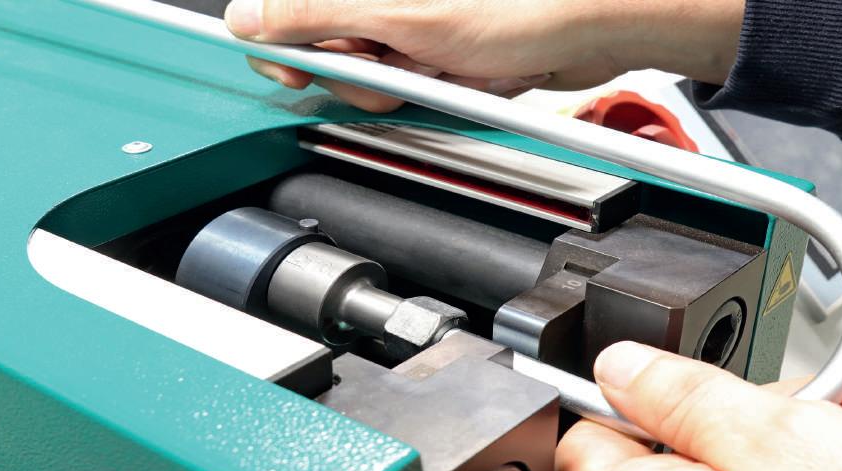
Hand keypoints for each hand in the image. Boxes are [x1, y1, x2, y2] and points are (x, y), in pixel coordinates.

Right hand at [225, 0, 744, 111]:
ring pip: (373, 76)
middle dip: (358, 74)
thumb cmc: (519, 5)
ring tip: (441, 72)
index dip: (284, 46)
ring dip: (401, 87)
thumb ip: (315, 15)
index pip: (289, 9)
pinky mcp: (444, 49)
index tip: (294, 73)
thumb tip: (246, 15)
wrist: (594, 25)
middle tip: (394, 73)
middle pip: (329, 48)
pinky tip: (461, 78)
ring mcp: (417, 20)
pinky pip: (414, 84)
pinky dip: (433, 92)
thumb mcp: (399, 14)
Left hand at [556, 341, 841, 470]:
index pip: (583, 446)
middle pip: (677, 448)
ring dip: (809, 435)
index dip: (617, 395)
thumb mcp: (778, 438)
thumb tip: (617, 365)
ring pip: (743, 467)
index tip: (661, 371)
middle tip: (815, 408)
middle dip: (752, 410)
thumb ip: (682, 395)